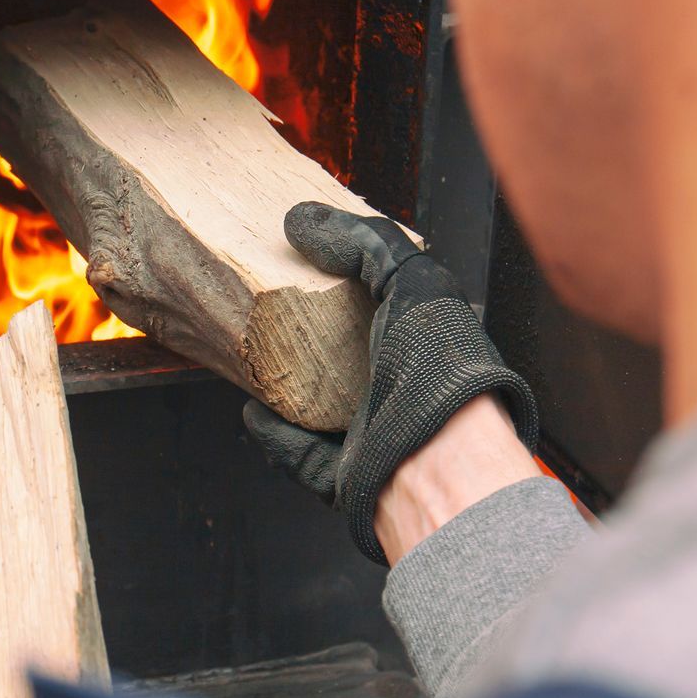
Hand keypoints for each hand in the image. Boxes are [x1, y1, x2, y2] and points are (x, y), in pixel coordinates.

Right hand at [243, 203, 539, 565]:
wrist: (435, 460)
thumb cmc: (441, 372)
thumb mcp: (415, 281)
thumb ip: (368, 244)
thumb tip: (304, 221)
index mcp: (427, 346)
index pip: (386, 310)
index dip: (349, 288)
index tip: (307, 269)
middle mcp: (403, 392)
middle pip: (346, 360)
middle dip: (312, 340)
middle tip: (271, 312)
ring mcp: (374, 438)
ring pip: (320, 410)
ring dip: (287, 388)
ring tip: (255, 359)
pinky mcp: (345, 476)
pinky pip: (298, 454)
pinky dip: (273, 434)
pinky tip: (255, 410)